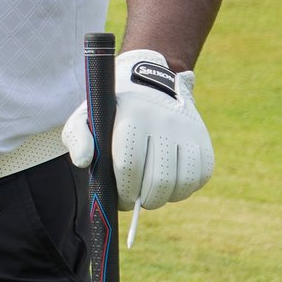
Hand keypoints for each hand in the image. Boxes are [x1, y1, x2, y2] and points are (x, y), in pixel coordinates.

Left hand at [62, 50, 214, 210]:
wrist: (149, 81)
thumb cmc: (112, 111)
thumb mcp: (86, 116)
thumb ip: (78, 138)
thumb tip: (84, 162)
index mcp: (131, 116)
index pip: (129, 165)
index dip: (124, 190)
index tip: (120, 197)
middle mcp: (162, 121)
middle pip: (158, 180)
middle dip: (144, 199)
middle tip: (136, 200)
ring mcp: (186, 130)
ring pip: (181, 182)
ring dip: (164, 197)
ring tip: (151, 194)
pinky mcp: (203, 138)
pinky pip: (200, 176)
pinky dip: (185, 189)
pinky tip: (170, 184)